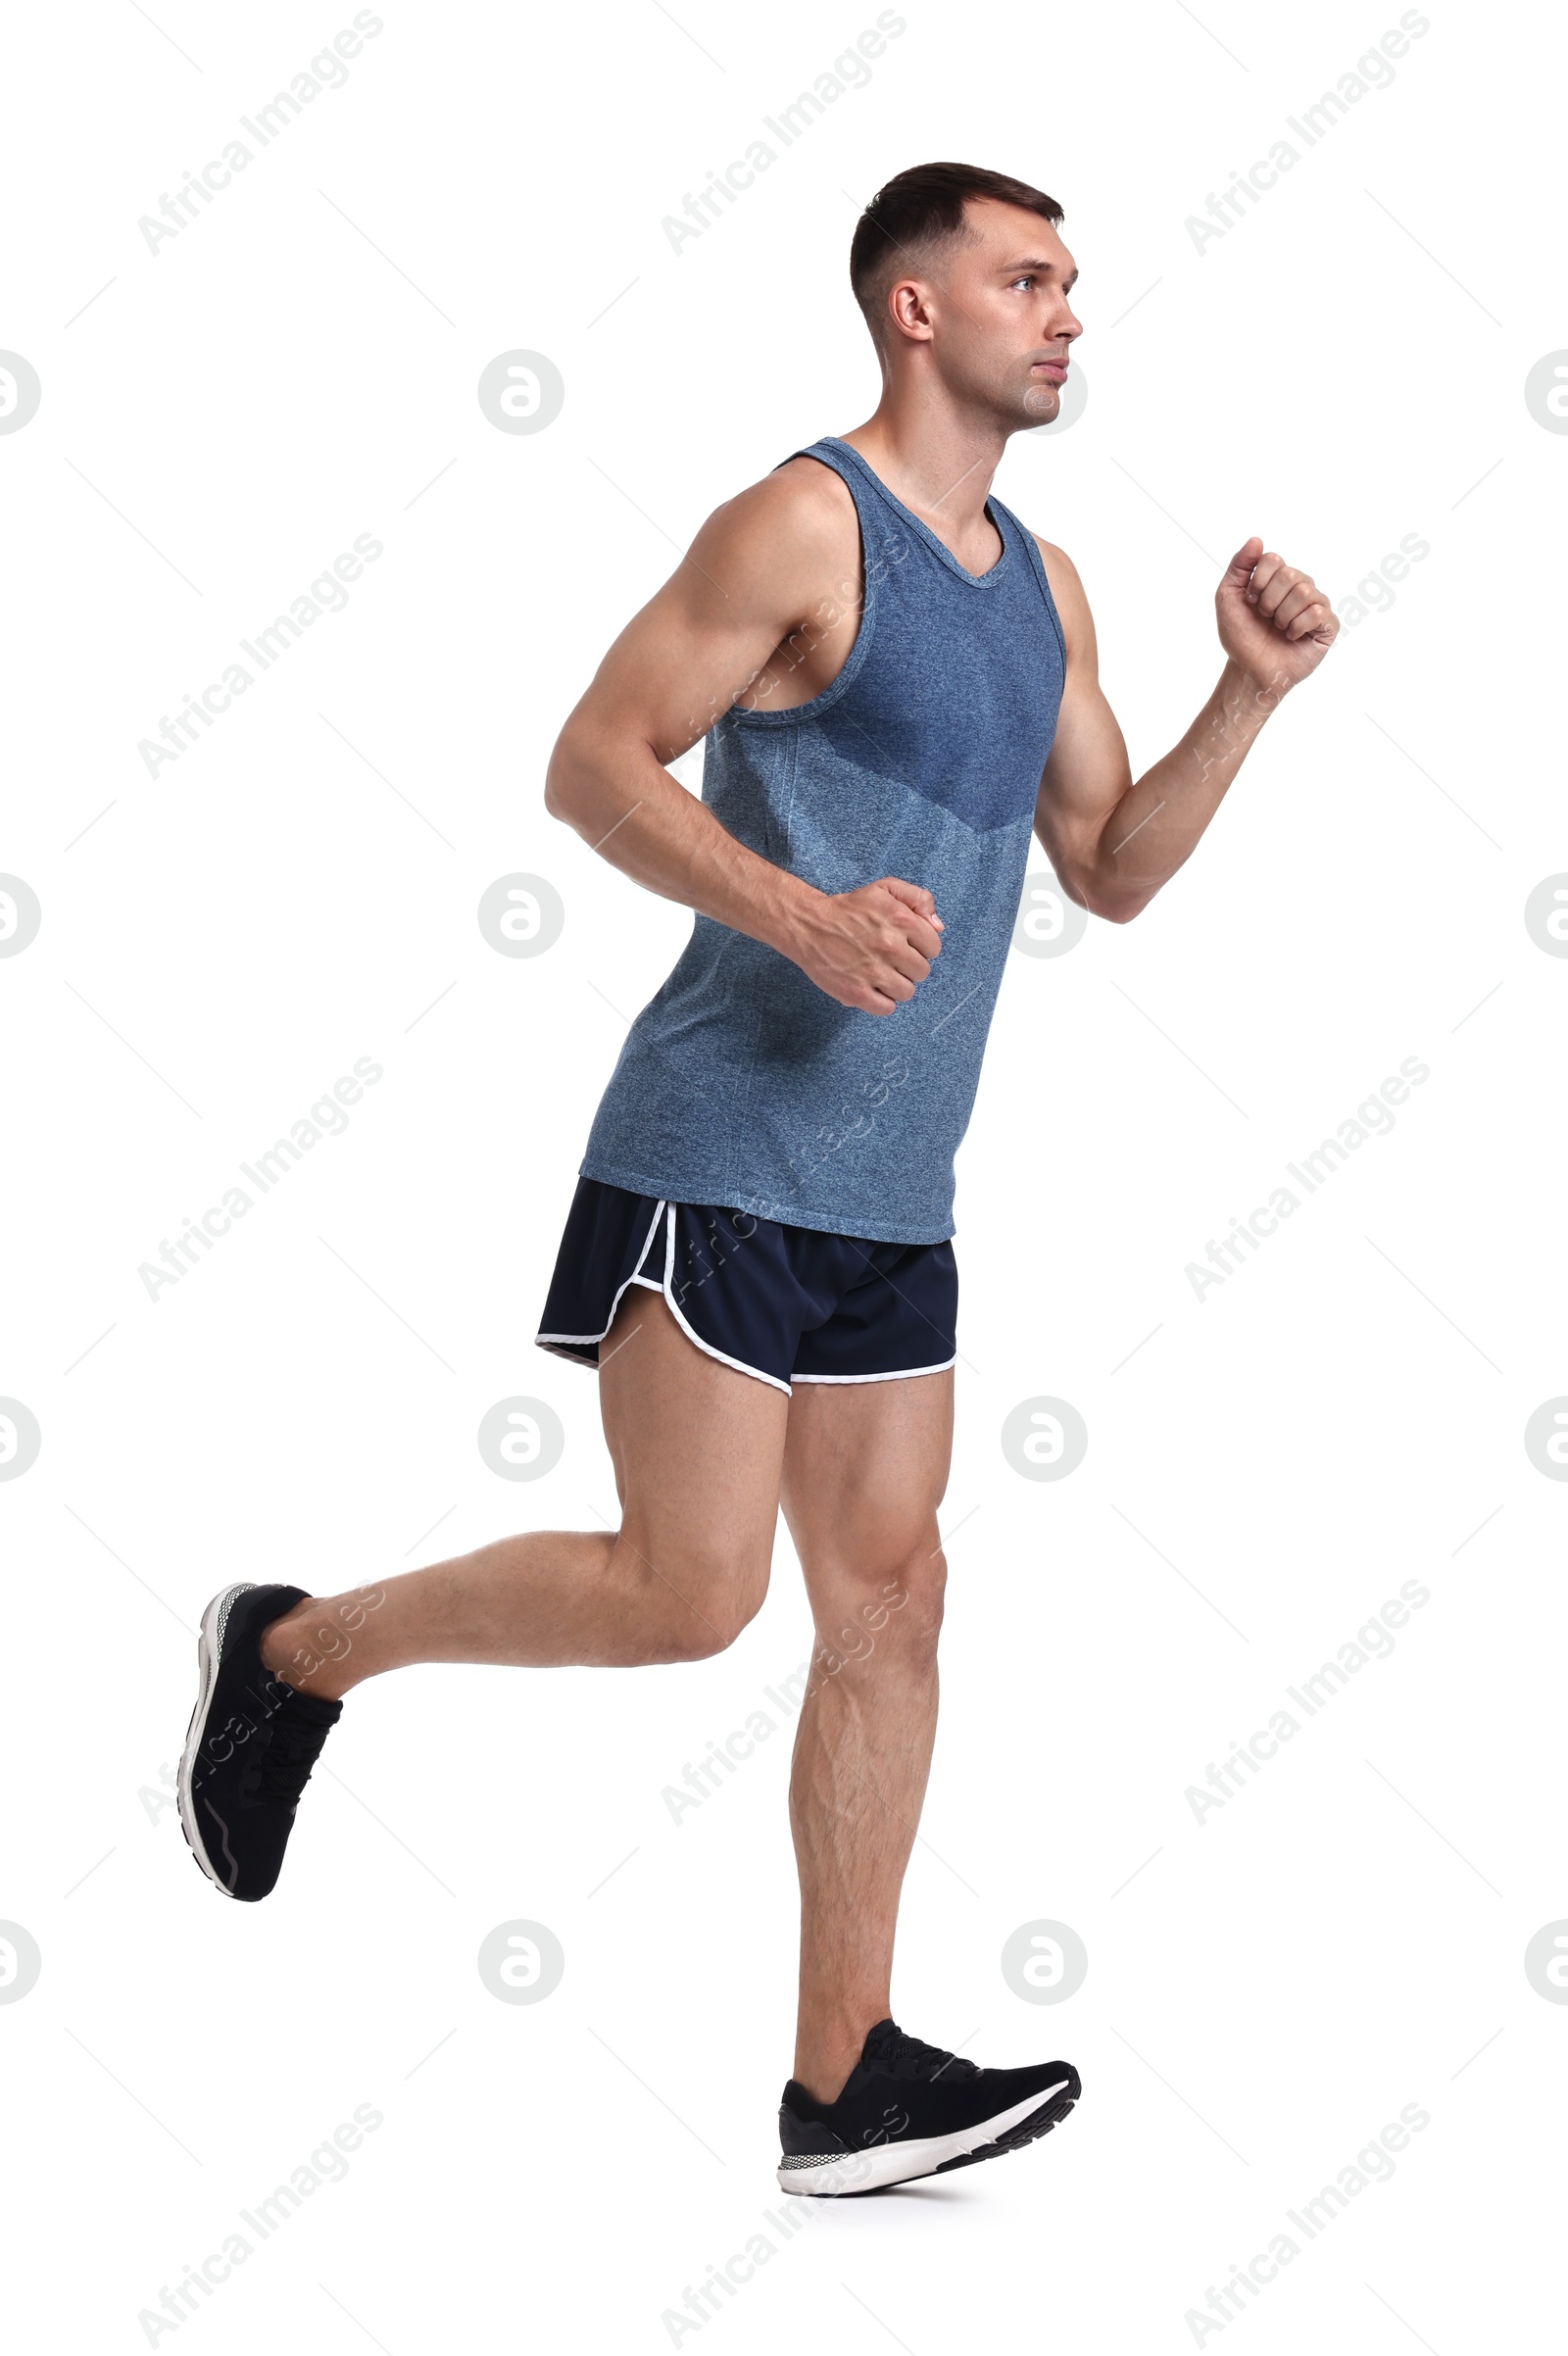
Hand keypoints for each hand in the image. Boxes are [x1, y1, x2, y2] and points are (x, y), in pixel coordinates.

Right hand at [788, 876, 943, 1014]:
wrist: (808, 925)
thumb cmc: (849, 908)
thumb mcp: (885, 889)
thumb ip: (918, 899)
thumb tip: (938, 927)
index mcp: (900, 919)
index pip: (933, 947)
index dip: (921, 947)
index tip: (905, 945)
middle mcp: (889, 945)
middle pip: (922, 972)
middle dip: (908, 966)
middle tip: (889, 959)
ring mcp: (873, 971)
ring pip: (907, 992)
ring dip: (896, 985)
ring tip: (880, 973)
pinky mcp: (856, 992)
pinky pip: (887, 1008)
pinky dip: (882, 1001)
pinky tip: (872, 988)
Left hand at [1216, 536, 1338, 693]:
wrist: (1250, 670)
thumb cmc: (1241, 636)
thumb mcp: (1228, 597)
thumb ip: (1239, 566)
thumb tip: (1256, 539)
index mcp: (1279, 578)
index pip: (1274, 560)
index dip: (1257, 582)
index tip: (1250, 602)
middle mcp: (1301, 586)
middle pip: (1289, 575)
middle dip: (1269, 601)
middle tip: (1265, 618)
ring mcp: (1316, 605)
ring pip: (1304, 592)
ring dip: (1282, 615)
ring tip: (1278, 628)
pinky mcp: (1328, 625)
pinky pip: (1318, 612)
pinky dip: (1297, 626)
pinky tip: (1291, 637)